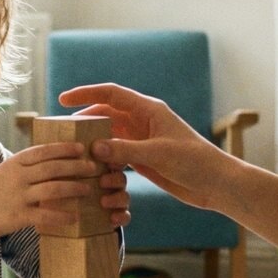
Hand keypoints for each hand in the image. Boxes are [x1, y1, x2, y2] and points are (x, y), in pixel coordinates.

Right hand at [0, 142, 103, 256]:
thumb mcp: (5, 172)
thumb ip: (26, 166)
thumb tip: (55, 159)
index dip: (63, 148)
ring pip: (53, 189)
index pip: (43, 151)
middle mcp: (17, 177)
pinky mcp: (19, 216)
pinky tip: (75, 217)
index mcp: (14, 163)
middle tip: (93, 168)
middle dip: (76, 167)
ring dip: (74, 188)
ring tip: (88, 189)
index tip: (81, 148)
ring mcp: (18, 196)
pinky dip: (62, 216)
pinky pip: (46, 215)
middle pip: (52, 168)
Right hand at [59, 83, 228, 209]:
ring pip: (109, 135)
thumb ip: (125, 150)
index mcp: (148, 110)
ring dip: (93, 141)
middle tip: (62, 131)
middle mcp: (143, 121)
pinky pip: (116, 153)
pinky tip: (89, 167)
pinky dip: (103, 158)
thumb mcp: (158, 154)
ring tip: (71, 150)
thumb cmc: (194, 162)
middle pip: (106, 114)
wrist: (216, 184)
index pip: (111, 94)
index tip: (63, 99)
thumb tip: (94, 147)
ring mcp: (142, 140)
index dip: (86, 93)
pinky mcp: (144, 158)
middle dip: (84, 120)